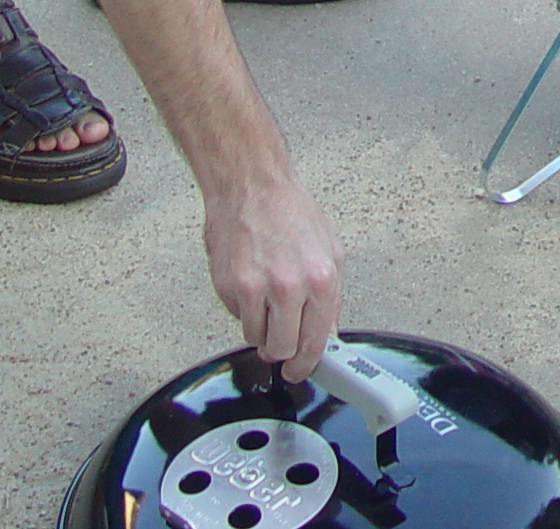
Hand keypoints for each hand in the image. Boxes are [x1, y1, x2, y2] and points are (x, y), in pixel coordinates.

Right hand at [205, 171, 344, 380]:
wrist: (251, 187)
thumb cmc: (290, 214)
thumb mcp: (330, 252)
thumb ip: (331, 299)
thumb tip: (327, 337)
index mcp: (321, 278)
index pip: (315, 343)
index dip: (307, 364)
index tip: (301, 371)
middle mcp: (289, 286)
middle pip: (282, 350)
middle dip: (283, 350)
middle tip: (282, 340)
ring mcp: (255, 288)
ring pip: (257, 340)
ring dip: (262, 329)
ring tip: (268, 299)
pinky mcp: (228, 286)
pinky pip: (238, 318)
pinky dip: (245, 310)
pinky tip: (252, 283)